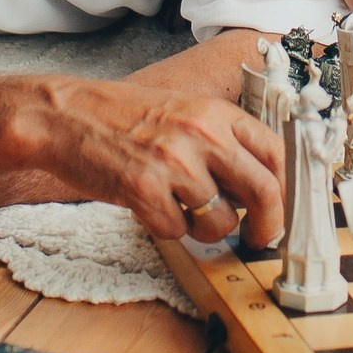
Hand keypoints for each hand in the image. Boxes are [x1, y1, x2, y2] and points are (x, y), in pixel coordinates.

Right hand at [29, 80, 285, 248]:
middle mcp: (202, 134)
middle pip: (263, 192)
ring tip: (181, 209)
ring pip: (221, 221)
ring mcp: (174, 163)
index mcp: (216, 113)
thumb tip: (258, 190)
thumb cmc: (123, 118)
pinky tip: (151, 207)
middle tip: (259, 239)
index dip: (286, 191)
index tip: (281, 211)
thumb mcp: (184, 114)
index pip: (275, 154)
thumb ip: (221, 143)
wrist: (66, 116)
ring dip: (206, 229)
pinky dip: (167, 229)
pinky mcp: (145, 189)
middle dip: (268, 226)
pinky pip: (177, 231)